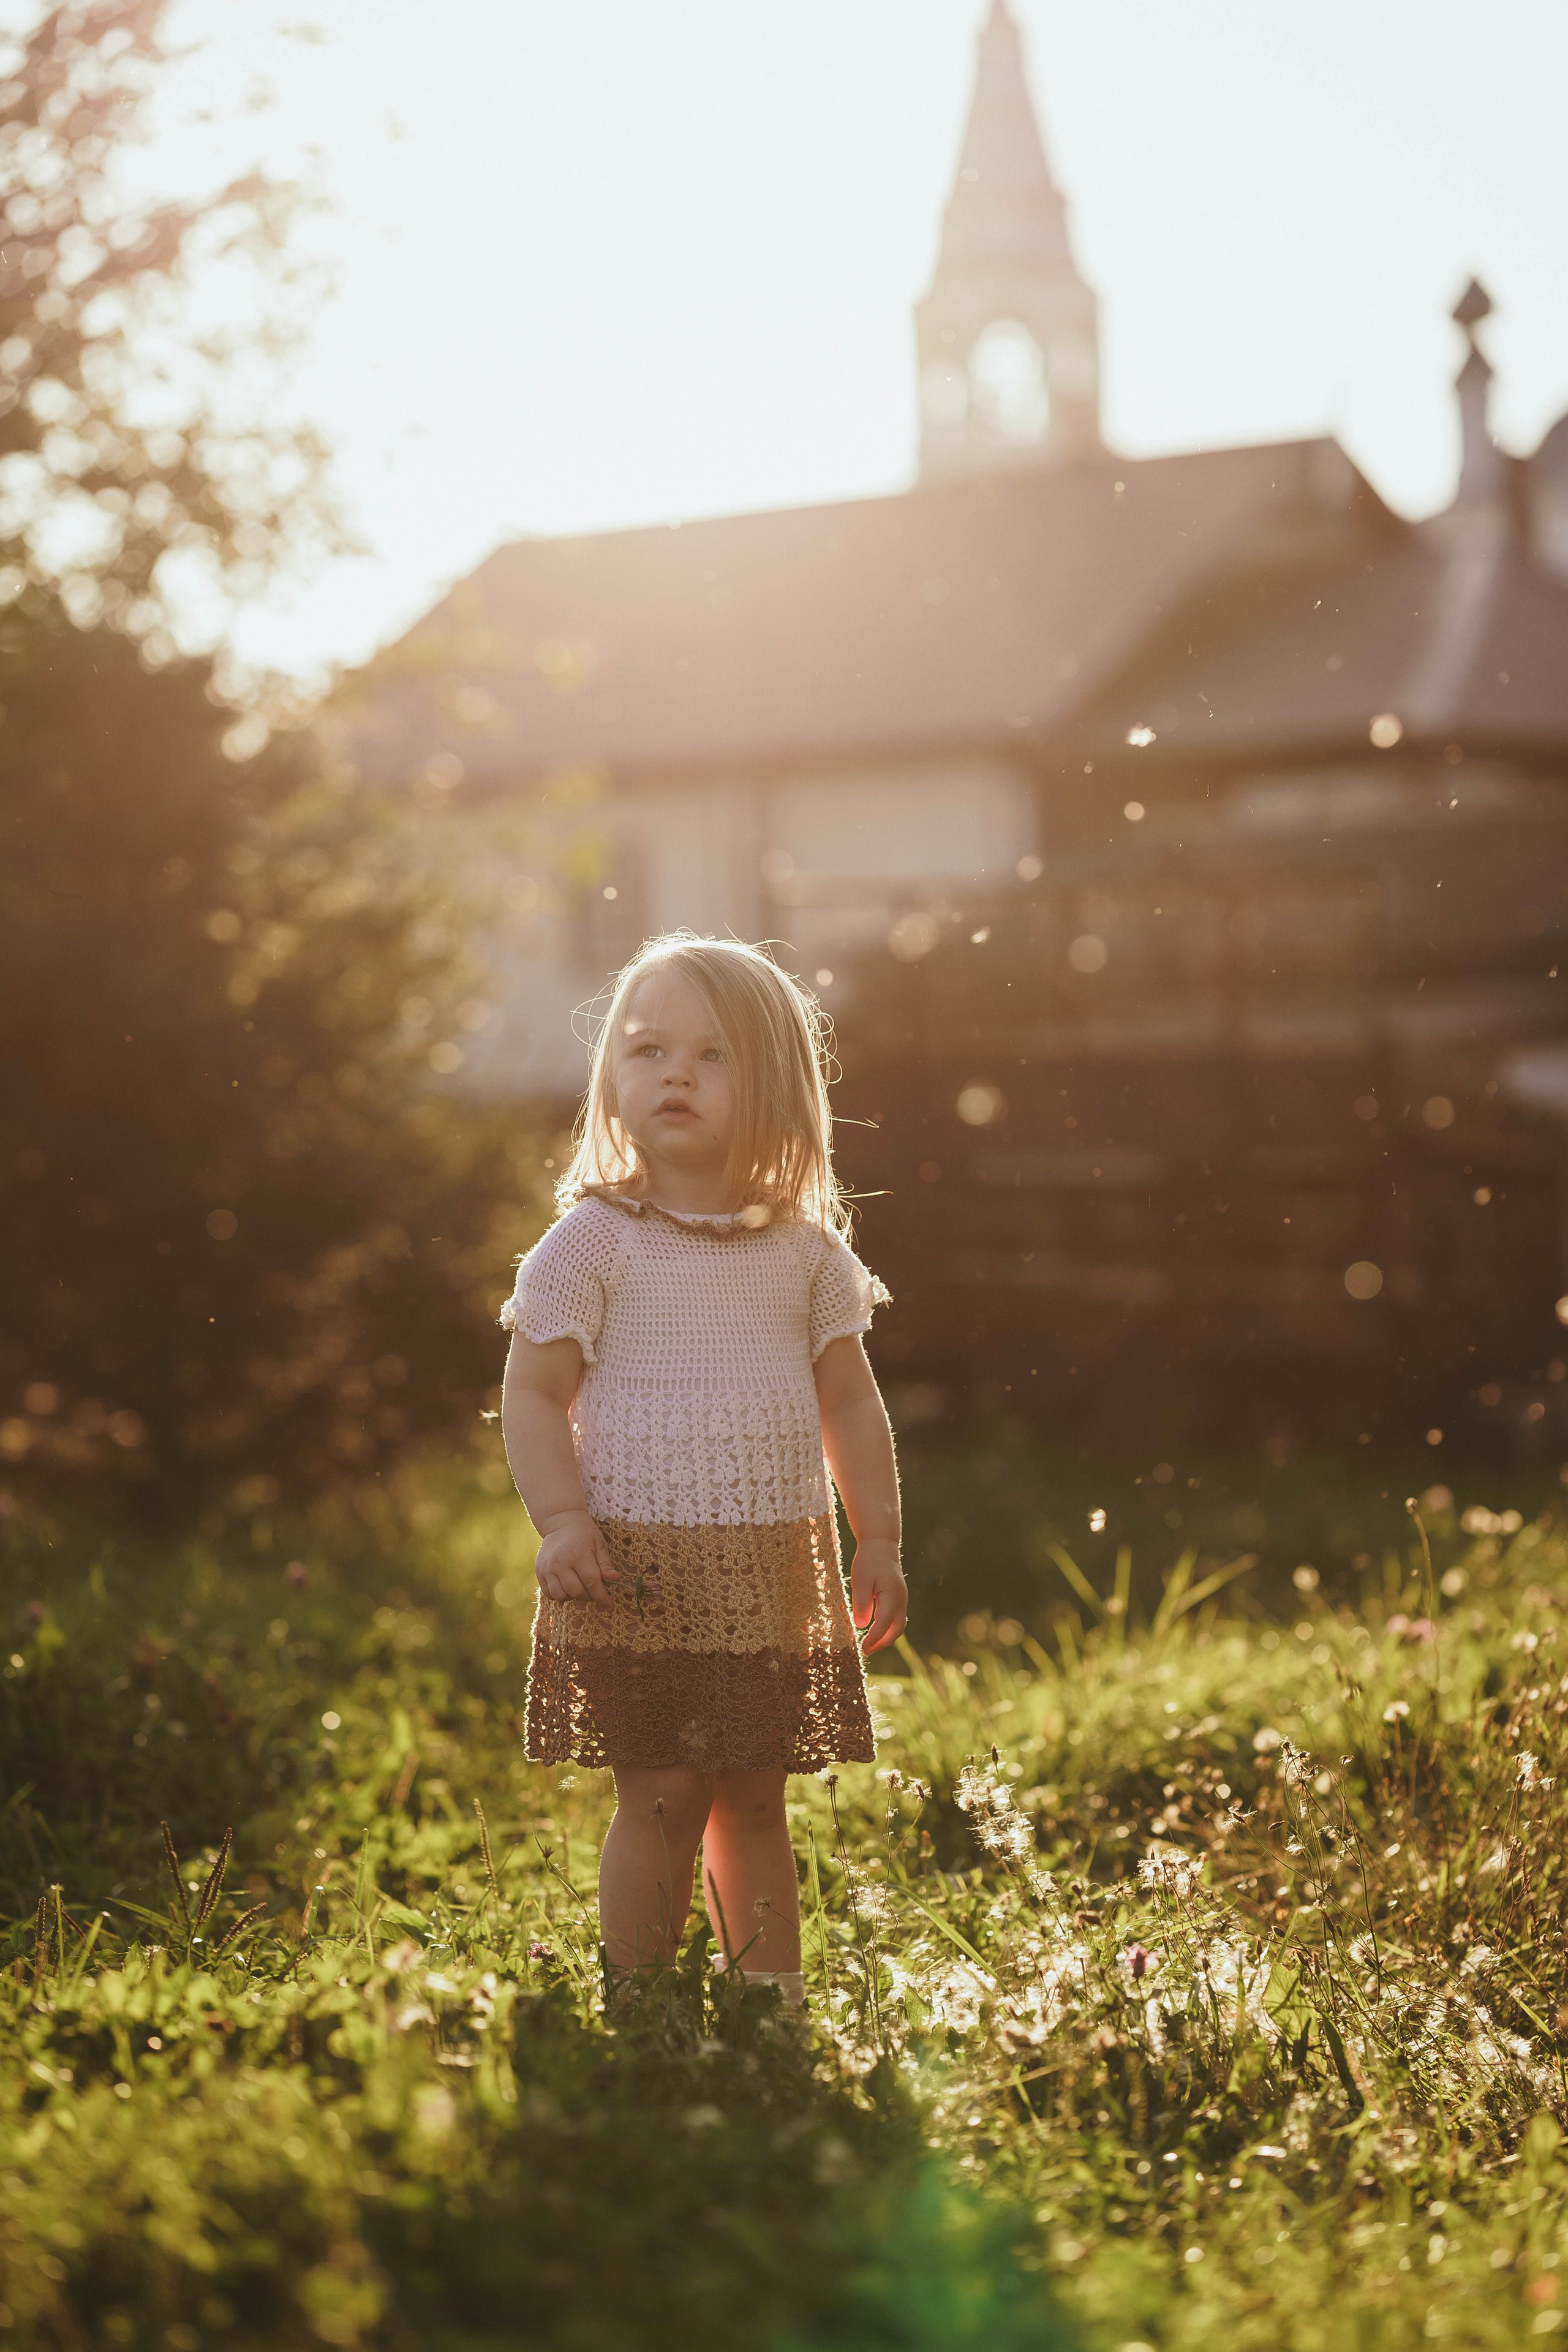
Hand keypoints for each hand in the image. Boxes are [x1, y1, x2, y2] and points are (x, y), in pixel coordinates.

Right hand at [534, 1511, 619, 1609]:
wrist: (560, 1522)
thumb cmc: (584, 1534)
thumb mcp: (599, 1544)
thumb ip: (605, 1564)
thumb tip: (615, 1578)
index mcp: (579, 1554)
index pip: (592, 1583)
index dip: (602, 1597)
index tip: (609, 1606)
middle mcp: (561, 1563)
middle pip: (576, 1592)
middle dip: (589, 1597)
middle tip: (595, 1593)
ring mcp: (548, 1568)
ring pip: (561, 1596)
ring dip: (573, 1598)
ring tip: (581, 1589)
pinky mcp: (539, 1571)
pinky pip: (549, 1593)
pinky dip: (560, 1596)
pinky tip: (568, 1588)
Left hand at [850, 1536, 906, 1654]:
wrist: (881, 1546)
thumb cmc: (868, 1561)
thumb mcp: (860, 1580)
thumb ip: (861, 1602)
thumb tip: (862, 1625)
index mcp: (892, 1595)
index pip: (885, 1623)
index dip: (874, 1638)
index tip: (863, 1649)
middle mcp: (901, 1599)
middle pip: (896, 1629)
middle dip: (882, 1643)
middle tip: (866, 1651)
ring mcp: (902, 1600)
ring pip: (898, 1626)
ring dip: (885, 1638)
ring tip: (869, 1645)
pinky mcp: (899, 1599)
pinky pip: (896, 1619)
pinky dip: (887, 1629)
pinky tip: (874, 1632)